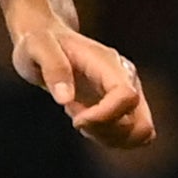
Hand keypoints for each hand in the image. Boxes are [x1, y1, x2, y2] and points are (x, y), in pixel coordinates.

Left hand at [13, 17, 151, 147]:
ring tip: (77, 115)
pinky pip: (127, 136)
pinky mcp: (121, 106)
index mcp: (109, 64)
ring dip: (105, 137)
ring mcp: (127, 93)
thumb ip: (52, 67)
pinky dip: (105, 137)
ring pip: (137, 134)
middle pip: (141, 124)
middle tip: (77, 119)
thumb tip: (65, 100)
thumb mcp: (36, 46)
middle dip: (108, 133)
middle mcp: (126, 78)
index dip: (104, 116)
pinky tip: (82, 117)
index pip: (127, 97)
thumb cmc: (39, 42)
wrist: (46, 40)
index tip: (75, 118)